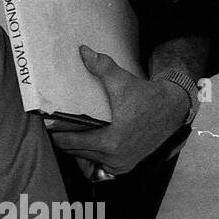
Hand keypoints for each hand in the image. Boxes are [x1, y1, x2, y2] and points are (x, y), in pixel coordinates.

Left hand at [50, 46, 190, 174]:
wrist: (171, 109)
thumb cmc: (146, 96)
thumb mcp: (123, 81)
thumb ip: (102, 66)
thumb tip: (83, 52)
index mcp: (111, 141)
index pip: (71, 141)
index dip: (57, 131)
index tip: (47, 122)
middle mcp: (115, 157)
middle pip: (75, 151)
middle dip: (63, 139)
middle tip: (53, 125)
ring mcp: (121, 165)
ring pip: (85, 160)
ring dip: (75, 148)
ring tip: (66, 133)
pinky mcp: (125, 166)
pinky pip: (98, 166)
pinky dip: (90, 156)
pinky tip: (83, 144)